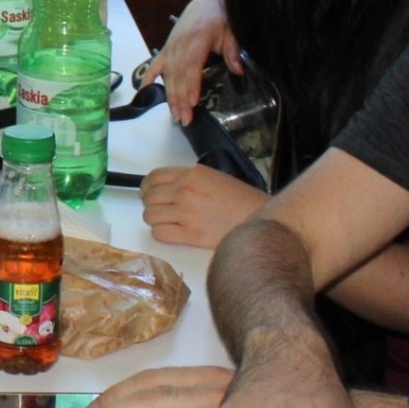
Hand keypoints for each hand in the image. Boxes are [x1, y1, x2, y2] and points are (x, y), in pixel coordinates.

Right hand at [139, 0, 240, 125]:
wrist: (206, 3)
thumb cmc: (221, 17)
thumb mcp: (232, 32)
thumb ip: (233, 51)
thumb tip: (238, 71)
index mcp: (197, 39)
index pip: (192, 66)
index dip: (191, 85)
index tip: (192, 103)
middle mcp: (180, 44)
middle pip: (178, 75)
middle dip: (180, 99)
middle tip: (184, 119)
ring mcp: (171, 46)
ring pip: (168, 74)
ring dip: (170, 96)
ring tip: (174, 115)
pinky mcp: (166, 48)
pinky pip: (155, 64)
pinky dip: (148, 77)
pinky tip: (144, 90)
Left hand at [140, 165, 267, 249]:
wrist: (261, 219)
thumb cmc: (240, 200)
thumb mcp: (214, 178)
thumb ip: (188, 180)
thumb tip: (163, 189)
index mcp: (192, 173)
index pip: (153, 177)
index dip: (147, 187)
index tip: (150, 194)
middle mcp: (185, 190)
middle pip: (148, 197)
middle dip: (151, 205)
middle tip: (162, 211)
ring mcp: (186, 212)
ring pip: (149, 216)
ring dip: (156, 220)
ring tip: (170, 222)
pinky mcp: (190, 234)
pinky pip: (159, 234)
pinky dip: (162, 234)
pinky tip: (174, 233)